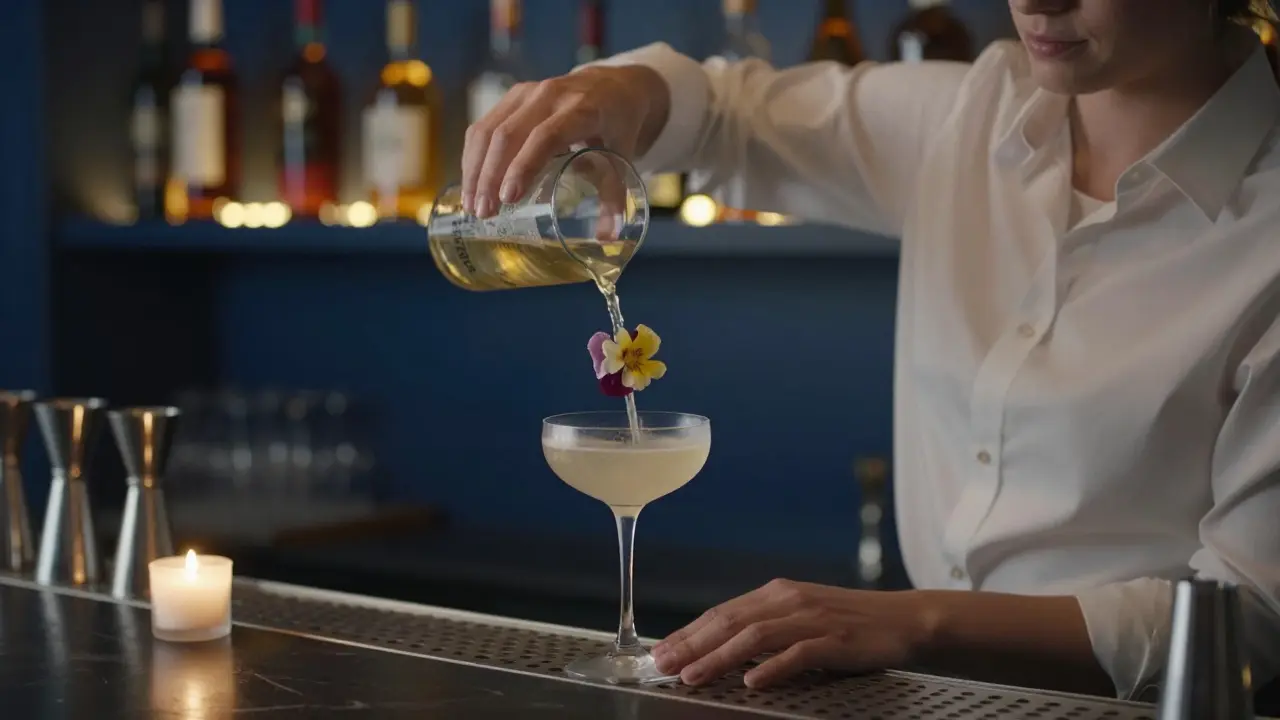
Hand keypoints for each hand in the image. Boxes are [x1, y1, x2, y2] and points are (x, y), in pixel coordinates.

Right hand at [461, 65, 669, 217]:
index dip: (524, 166)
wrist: (612, 87)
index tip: (508, 198)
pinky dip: (474, 158)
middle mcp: (550, 95)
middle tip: (484, 212)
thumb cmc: (617, 126)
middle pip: (509, 134)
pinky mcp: (511, 98)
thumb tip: (609, 236)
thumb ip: (614, 196)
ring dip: (476, 170)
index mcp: (581, 109)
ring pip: (488, 130)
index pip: (546, 136)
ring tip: (473, 206)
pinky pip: (483, 126)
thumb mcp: (623, 157)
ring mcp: (526, 93)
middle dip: (491, 176)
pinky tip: (472, 185)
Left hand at [651, 579, 935, 688]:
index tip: (660, 652)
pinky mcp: (835, 639)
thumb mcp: (800, 616)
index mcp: (776, 593)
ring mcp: (812, 618)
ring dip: (720, 657)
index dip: (688, 633)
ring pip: (755, 636)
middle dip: (692, 645)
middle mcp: (789, 600)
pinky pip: (798, 654)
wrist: (903, 619)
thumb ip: (764, 627)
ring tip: (694, 677)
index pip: (722, 613)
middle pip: (730, 622)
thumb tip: (718, 646)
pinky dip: (773, 668)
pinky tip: (752, 681)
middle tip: (663, 666)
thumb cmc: (848, 623)